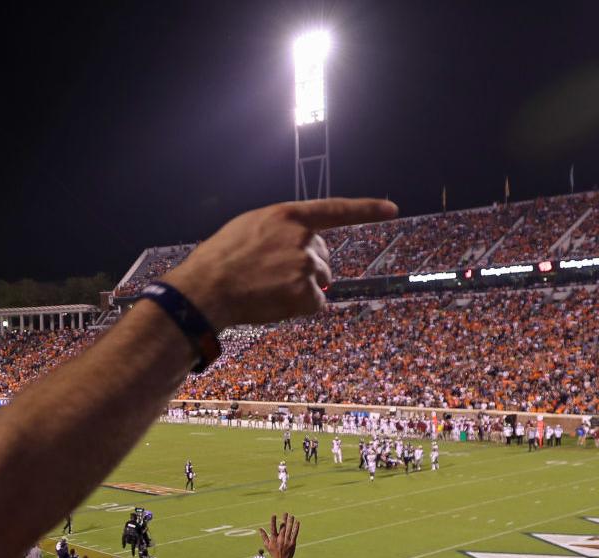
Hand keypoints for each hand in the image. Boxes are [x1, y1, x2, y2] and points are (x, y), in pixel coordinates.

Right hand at [162, 198, 396, 329]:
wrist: (206, 289)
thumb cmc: (220, 258)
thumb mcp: (249, 227)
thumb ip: (280, 228)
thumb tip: (305, 243)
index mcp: (287, 216)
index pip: (335, 210)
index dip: (366, 209)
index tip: (391, 209)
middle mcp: (302, 238)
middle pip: (323, 257)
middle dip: (308, 267)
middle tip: (273, 276)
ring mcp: (304, 266)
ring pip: (319, 281)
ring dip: (301, 289)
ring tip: (268, 290)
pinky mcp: (304, 293)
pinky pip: (316, 303)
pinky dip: (301, 307)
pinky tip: (275, 304)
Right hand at [260, 513, 299, 557]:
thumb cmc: (273, 552)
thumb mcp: (267, 545)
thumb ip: (264, 536)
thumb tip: (260, 528)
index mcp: (273, 539)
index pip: (273, 529)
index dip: (273, 521)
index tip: (274, 515)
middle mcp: (280, 540)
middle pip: (282, 528)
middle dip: (284, 520)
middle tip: (285, 513)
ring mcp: (287, 541)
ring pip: (289, 530)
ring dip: (291, 522)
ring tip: (292, 516)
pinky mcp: (292, 543)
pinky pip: (295, 534)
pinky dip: (296, 528)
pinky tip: (297, 522)